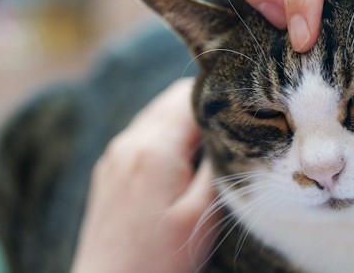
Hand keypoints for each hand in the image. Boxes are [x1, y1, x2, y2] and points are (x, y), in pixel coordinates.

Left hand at [72, 79, 218, 272]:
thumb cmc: (159, 261)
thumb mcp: (201, 214)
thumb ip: (216, 165)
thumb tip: (228, 131)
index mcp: (154, 148)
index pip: (192, 96)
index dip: (221, 101)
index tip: (244, 115)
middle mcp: (129, 142)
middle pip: (172, 99)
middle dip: (204, 107)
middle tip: (232, 129)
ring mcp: (114, 154)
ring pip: (157, 114)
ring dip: (184, 122)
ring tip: (209, 147)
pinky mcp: (109, 169)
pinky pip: (143, 135)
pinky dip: (165, 137)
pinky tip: (181, 163)